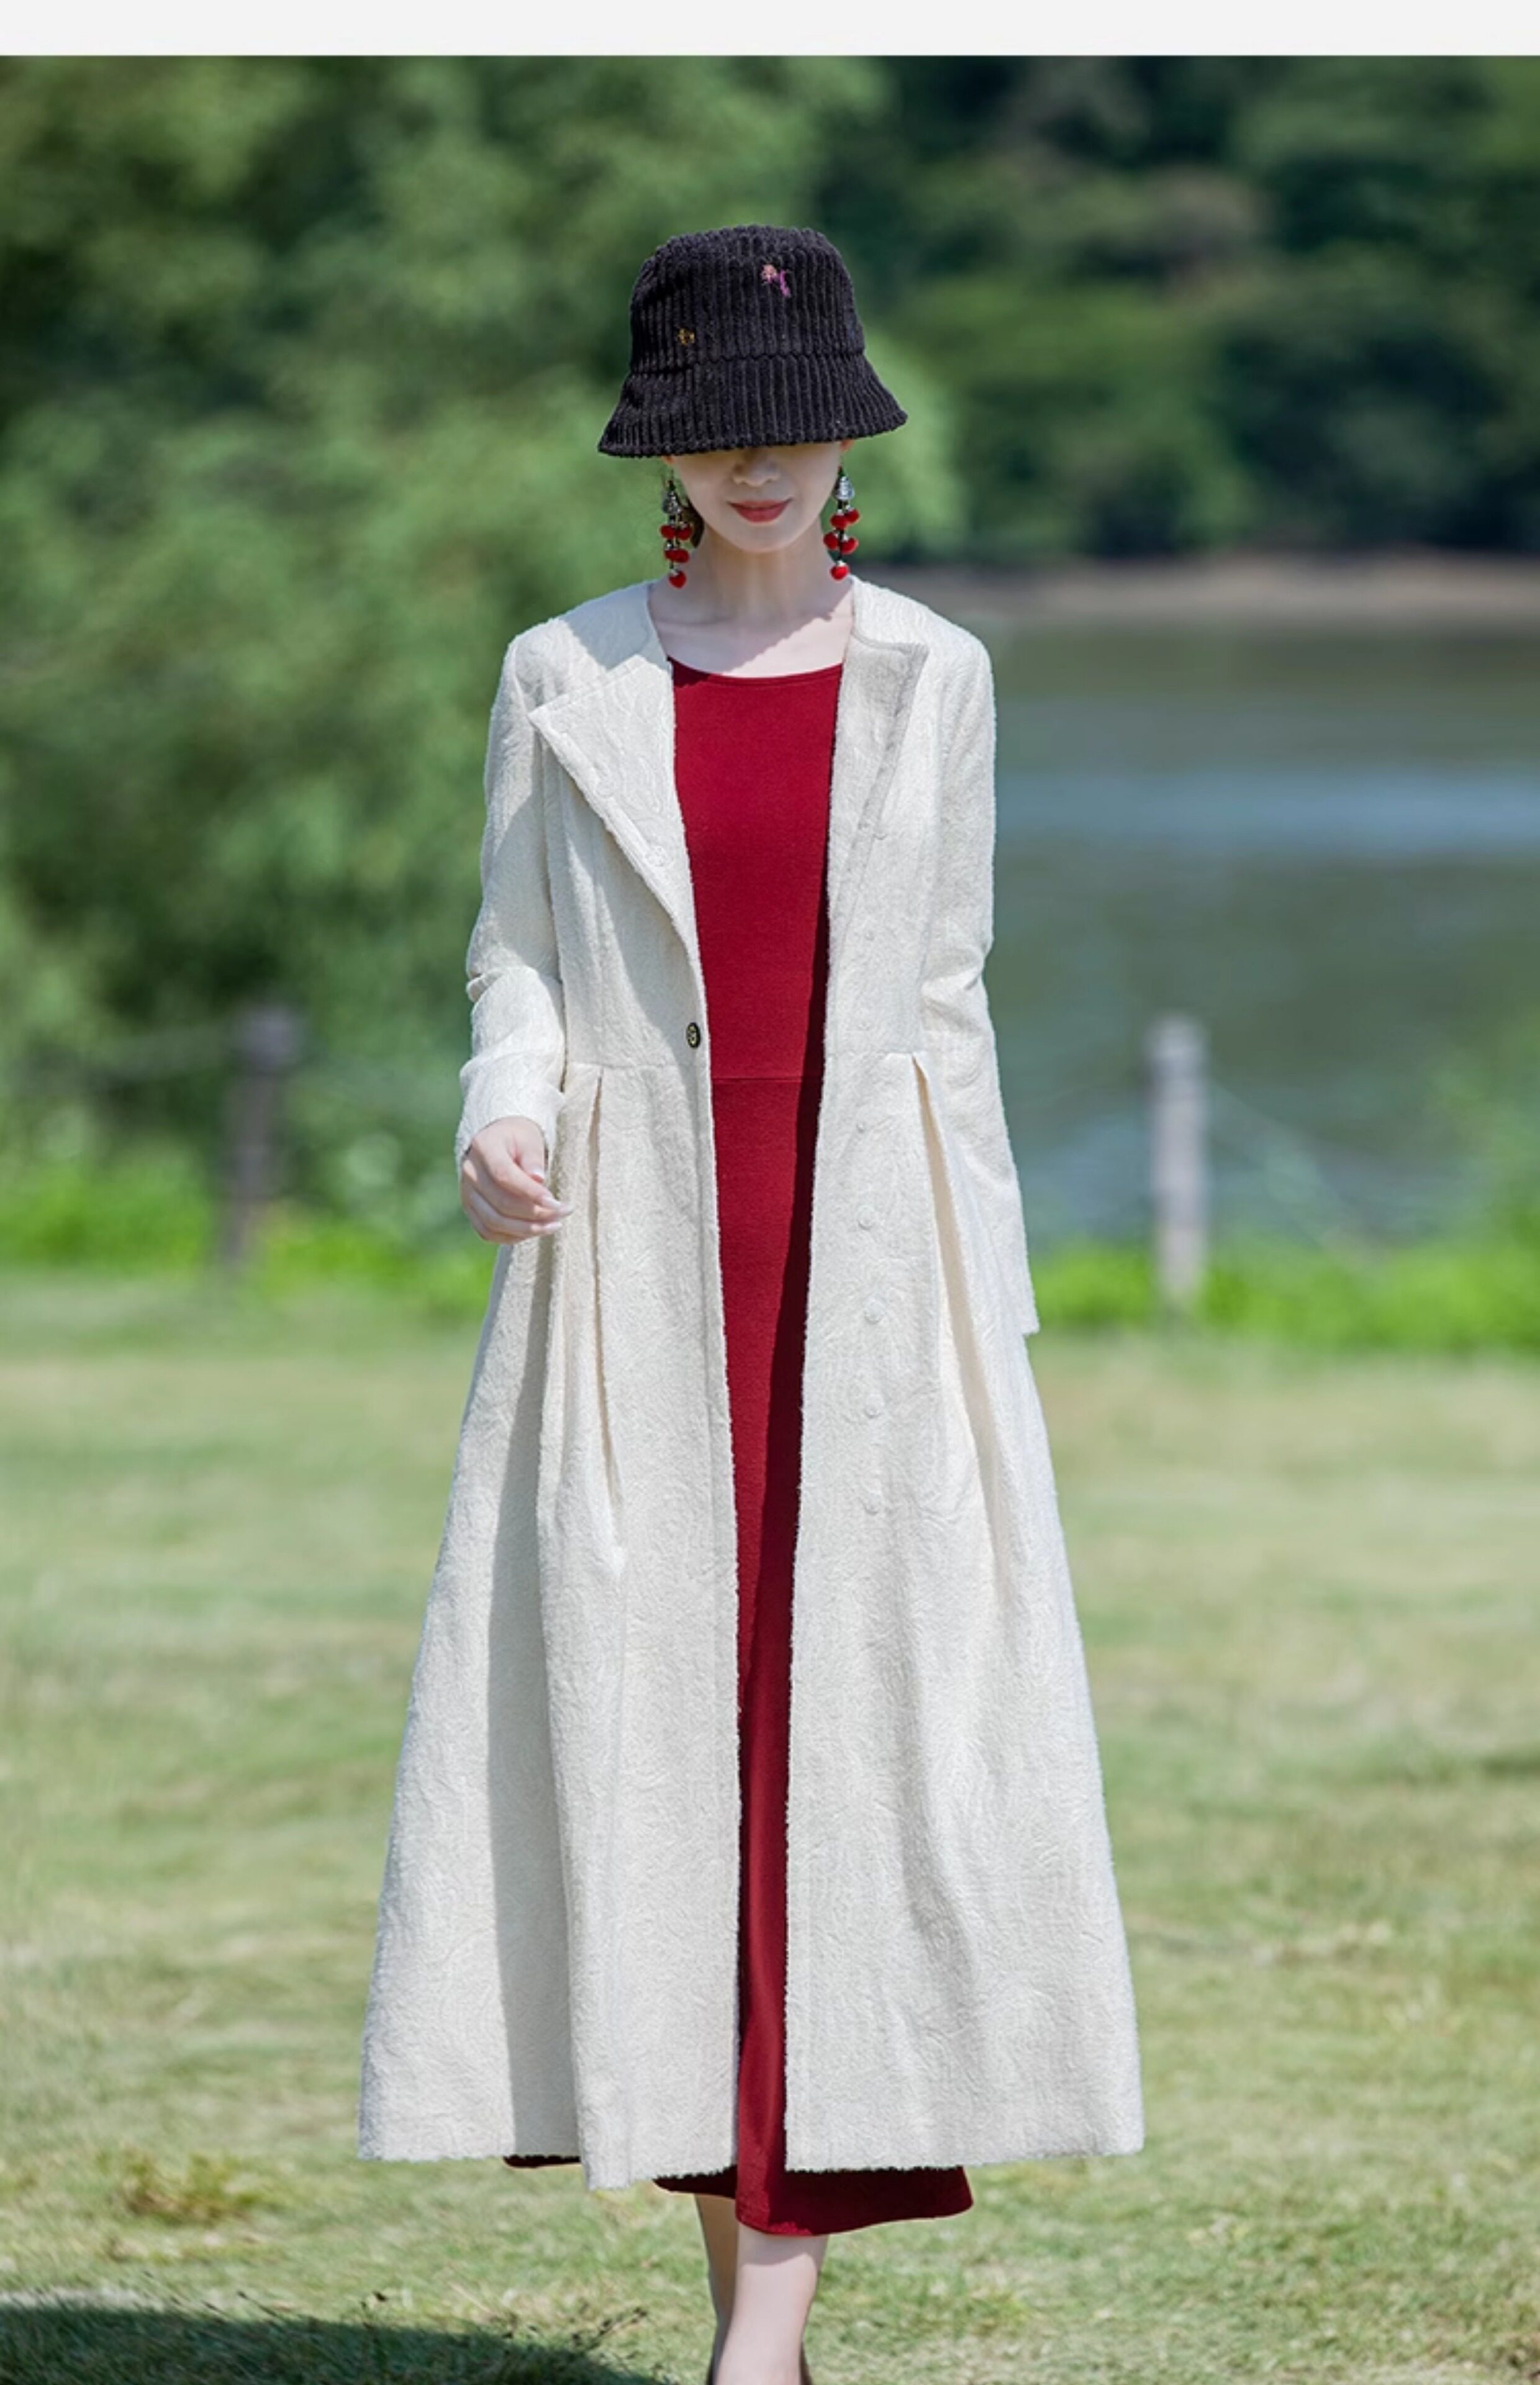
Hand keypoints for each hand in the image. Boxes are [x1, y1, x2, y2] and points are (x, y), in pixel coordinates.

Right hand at [460, 1116, 571, 1243]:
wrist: (499, 1143)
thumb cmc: (519, 1140)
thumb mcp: (530, 1139)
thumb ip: (533, 1157)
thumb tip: (538, 1180)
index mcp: (483, 1147)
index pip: (504, 1176)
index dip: (531, 1193)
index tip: (556, 1202)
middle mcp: (470, 1172)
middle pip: (501, 1203)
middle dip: (536, 1214)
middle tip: (564, 1212)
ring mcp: (467, 1193)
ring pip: (494, 1222)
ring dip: (527, 1229)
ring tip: (555, 1225)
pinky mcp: (470, 1209)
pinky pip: (488, 1232)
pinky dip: (513, 1237)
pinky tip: (535, 1230)